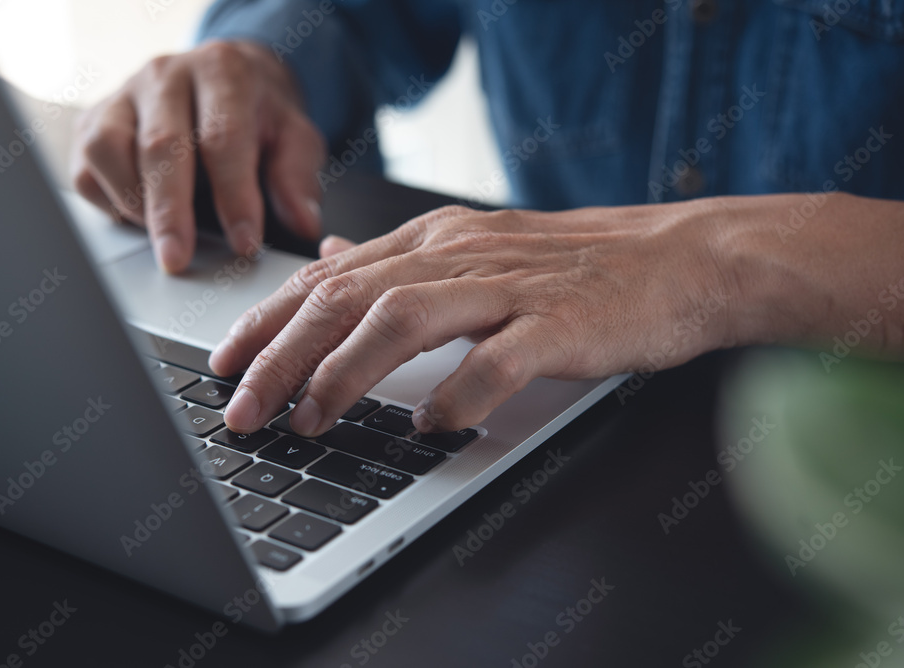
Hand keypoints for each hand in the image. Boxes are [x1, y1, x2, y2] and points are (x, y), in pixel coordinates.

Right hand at [70, 40, 325, 272]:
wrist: (228, 78)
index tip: (244, 244)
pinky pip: (86, 166)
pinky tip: (140, 220)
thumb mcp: (296, 137)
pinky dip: (108, 201)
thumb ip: (298, 177)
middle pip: (160, 145)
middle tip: (178, 260)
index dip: (234, 195)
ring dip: (134, 204)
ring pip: (108, 150)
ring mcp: (124, 95)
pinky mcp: (94, 119)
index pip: (223, 137)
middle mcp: (167, 75)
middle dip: (171, 212)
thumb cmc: (261, 115)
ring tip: (163, 239)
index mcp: (223, 72)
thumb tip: (304, 222)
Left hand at [208, 202, 734, 434]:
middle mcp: (460, 254)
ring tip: (310, 419)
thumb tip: (330, 257)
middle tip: (242, 408)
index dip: (268, 321)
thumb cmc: (576, 266)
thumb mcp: (475, 248)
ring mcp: (511, 287)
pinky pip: (497, 361)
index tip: (225, 363)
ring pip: (404, 319)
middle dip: (281, 356)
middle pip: (348, 297)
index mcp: (435, 239)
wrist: (678, 258)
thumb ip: (398, 259)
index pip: (328, 277)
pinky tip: (430, 427)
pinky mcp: (560, 324)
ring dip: (346, 374)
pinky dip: (456, 396)